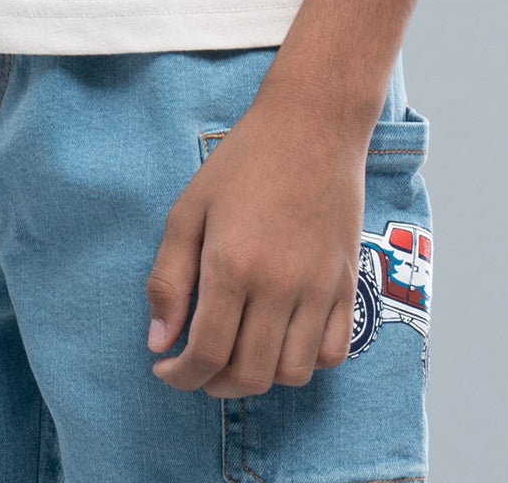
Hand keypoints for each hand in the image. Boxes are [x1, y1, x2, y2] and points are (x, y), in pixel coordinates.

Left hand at [145, 87, 366, 398]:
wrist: (312, 124)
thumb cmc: (244, 161)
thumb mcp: (189, 209)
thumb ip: (169, 279)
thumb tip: (159, 343)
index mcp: (232, 265)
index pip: (206, 354)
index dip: (181, 376)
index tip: (167, 368)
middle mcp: (278, 285)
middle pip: (249, 375)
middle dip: (215, 383)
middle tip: (200, 364)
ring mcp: (319, 288)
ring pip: (292, 373)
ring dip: (261, 377)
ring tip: (241, 351)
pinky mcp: (348, 283)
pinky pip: (334, 353)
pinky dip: (308, 361)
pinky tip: (283, 339)